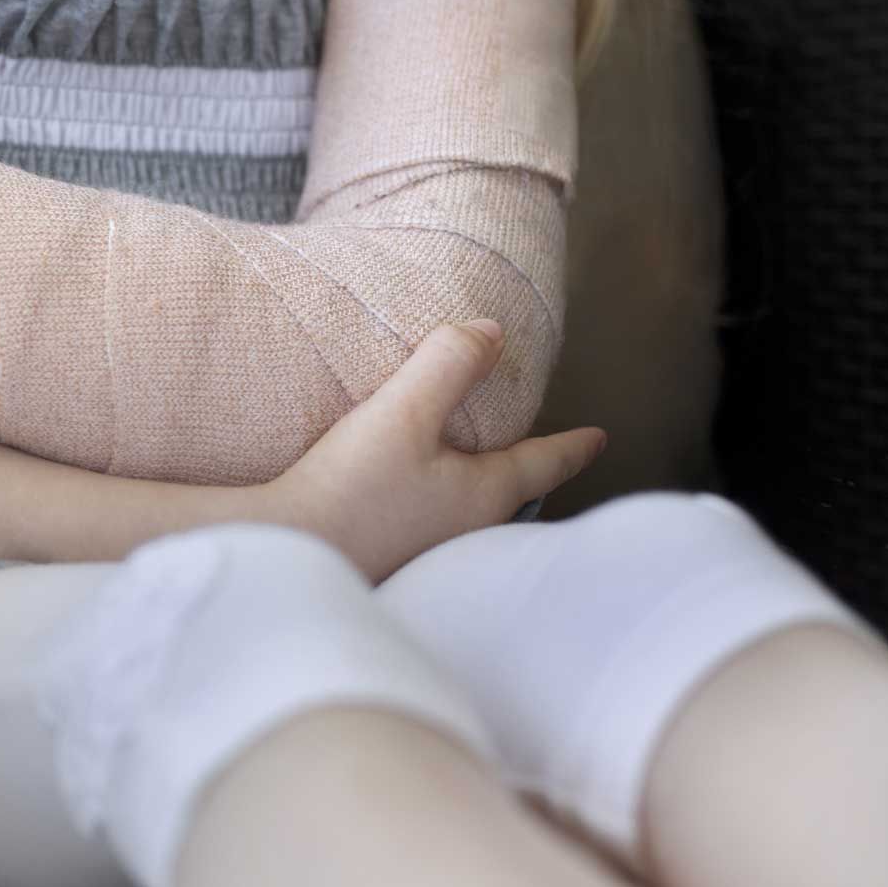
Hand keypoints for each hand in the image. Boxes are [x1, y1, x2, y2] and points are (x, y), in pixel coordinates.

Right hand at [253, 319, 606, 580]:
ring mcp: (427, 551)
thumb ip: (449, 363)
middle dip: (530, 472)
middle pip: (514, 495)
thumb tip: (492, 330)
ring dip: (481, 488)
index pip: (545, 464)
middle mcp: (466, 531)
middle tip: (542, 454)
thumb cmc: (353, 487)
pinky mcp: (388, 555)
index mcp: (484, 495)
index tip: (601, 437)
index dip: (573, 446)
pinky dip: (439, 503)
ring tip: (477, 469)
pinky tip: (414, 496)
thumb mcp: (404, 411)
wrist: (286, 552)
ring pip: (473, 513)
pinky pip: (432, 524)